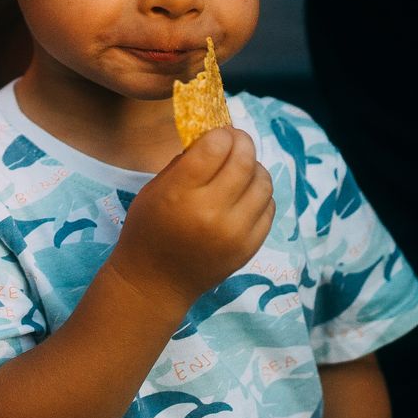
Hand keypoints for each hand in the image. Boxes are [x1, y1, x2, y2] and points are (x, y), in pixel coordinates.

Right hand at [109, 127, 274, 311]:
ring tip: (242, 168)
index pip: (215, 147)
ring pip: (263, 182)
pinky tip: (246, 194)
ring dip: (254, 167)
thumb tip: (214, 139)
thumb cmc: (148, 231)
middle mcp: (212, 211)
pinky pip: (269, 208)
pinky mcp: (250, 246)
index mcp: (181, 193)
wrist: (156, 282)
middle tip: (236, 141)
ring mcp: (236, 231)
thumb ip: (183, 163)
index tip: (218, 134)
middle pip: (243, 160)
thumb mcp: (153, 190)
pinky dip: (260, 194)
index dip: (220, 134)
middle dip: (242, 142)